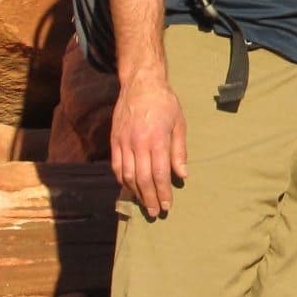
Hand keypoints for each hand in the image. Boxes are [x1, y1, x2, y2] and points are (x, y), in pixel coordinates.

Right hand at [109, 72, 187, 217]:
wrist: (140, 84)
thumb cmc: (164, 103)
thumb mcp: (179, 124)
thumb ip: (179, 151)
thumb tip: (182, 175)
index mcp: (156, 139)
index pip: (159, 173)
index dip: (163, 192)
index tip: (167, 205)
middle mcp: (138, 143)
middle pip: (142, 179)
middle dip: (149, 198)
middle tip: (156, 212)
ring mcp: (123, 142)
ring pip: (127, 175)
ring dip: (135, 193)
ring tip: (144, 204)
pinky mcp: (114, 140)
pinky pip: (117, 166)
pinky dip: (122, 180)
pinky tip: (129, 188)